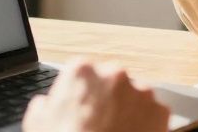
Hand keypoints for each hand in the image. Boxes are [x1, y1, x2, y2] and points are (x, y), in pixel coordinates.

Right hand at [22, 61, 168, 131]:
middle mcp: (114, 73)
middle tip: (100, 123)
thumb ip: (43, 106)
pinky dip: (145, 125)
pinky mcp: (160, 110)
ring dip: (127, 111)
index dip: (81, 94)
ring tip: (117, 131)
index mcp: (81, 71)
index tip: (82, 107)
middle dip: (108, 99)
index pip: (82, 74)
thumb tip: (44, 104)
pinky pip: (152, 114)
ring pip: (134, 97)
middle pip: (111, 82)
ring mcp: (140, 91)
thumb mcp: (37, 124)